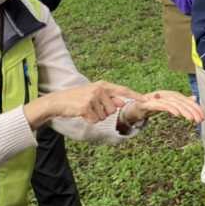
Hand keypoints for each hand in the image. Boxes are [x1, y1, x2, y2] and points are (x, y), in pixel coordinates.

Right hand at [26, 80, 140, 127]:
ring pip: (104, 116)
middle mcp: (99, 90)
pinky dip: (89, 120)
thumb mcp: (95, 94)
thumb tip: (123, 103)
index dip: (135, 96)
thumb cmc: (78, 99)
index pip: (123, 90)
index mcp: (103, 85)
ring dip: (96, 116)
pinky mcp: (86, 107)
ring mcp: (93, 98)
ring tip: (86, 109)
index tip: (146, 100)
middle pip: (114, 109)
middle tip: (92, 107)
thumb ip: (109, 98)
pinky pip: (95, 120)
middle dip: (104, 112)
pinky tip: (81, 113)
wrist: (58, 101)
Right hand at [122, 90, 204, 124]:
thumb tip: (195, 98)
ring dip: (183, 110)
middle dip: (192, 111)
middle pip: (181, 101)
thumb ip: (181, 102)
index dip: (196, 108)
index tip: (203, 117)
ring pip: (173, 103)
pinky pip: (160, 105)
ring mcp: (156, 98)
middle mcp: (165, 94)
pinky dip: (170, 108)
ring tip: (191, 119)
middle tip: (200, 120)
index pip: (186, 101)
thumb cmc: (153, 105)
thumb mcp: (169, 104)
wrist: (133, 107)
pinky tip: (177, 114)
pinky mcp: (147, 103)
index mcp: (171, 95)